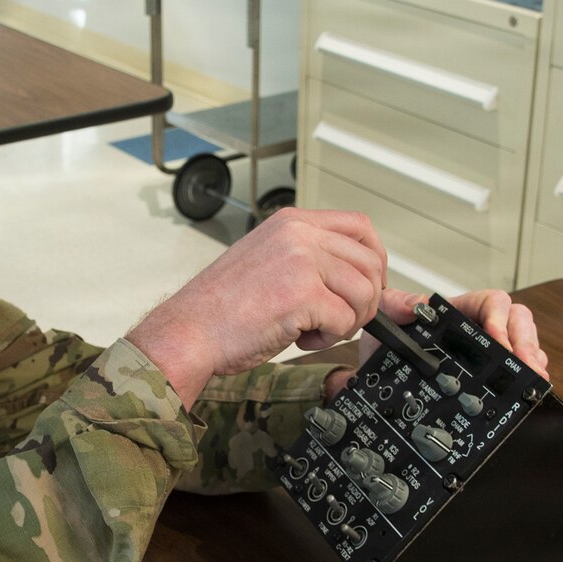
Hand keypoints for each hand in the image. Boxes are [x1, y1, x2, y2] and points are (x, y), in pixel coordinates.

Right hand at [127, 208, 386, 407]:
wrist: (189, 331)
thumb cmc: (221, 308)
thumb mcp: (271, 264)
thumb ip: (313, 261)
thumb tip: (368, 282)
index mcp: (291, 222)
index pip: (360, 227)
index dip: (374, 261)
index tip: (365, 286)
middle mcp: (299, 234)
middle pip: (370, 262)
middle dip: (366, 299)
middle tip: (339, 319)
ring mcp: (302, 260)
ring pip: (365, 292)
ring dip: (348, 321)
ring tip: (315, 330)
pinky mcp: (302, 293)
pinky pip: (345, 320)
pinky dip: (329, 339)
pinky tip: (300, 338)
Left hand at [323, 288, 548, 398]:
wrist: (374, 374)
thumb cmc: (384, 341)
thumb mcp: (383, 317)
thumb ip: (396, 304)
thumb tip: (417, 304)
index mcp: (458, 310)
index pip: (492, 302)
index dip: (499, 318)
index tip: (497, 341)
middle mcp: (477, 328)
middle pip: (517, 322)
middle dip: (525, 343)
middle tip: (527, 366)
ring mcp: (484, 352)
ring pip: (522, 344)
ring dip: (532, 359)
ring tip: (534, 378)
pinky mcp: (485, 376)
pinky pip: (515, 370)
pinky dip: (524, 378)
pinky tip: (525, 388)